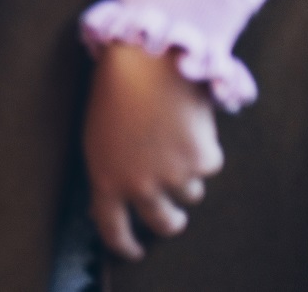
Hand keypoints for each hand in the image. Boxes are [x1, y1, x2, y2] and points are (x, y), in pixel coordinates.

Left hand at [83, 42, 224, 259]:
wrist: (143, 57)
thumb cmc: (117, 91)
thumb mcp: (99, 137)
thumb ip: (112, 172)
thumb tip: (120, 202)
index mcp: (104, 179)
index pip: (113, 230)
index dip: (125, 245)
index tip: (135, 250)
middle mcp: (138, 185)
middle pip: (162, 222)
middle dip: (170, 219)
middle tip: (173, 213)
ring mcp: (172, 175)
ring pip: (189, 192)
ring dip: (185, 171)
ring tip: (172, 132)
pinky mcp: (201, 160)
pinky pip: (208, 164)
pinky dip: (203, 145)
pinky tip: (187, 117)